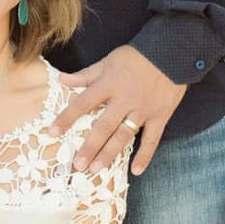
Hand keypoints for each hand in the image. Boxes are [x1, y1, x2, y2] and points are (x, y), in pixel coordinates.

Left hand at [56, 44, 185, 175]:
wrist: (172, 52)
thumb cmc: (136, 56)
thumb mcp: (108, 61)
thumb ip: (86, 75)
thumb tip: (61, 79)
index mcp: (109, 85)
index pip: (83, 103)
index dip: (66, 118)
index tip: (52, 132)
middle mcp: (124, 100)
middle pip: (103, 126)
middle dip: (89, 146)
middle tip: (78, 165)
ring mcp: (143, 110)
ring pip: (124, 136)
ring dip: (110, 154)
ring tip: (97, 169)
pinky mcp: (160, 116)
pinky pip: (152, 139)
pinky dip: (145, 156)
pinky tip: (136, 171)